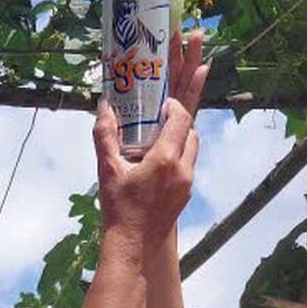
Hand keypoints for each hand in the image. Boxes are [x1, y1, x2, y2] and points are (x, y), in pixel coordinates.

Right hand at [93, 29, 209, 252]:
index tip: (161, 95)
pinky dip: (179, 145)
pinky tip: (164, 144)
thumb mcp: (107, 170)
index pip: (179, 117)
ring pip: (192, 142)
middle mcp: (182, 167)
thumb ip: (105, 135)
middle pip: (193, 123)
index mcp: (165, 159)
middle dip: (193, 91)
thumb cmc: (119, 210)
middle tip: (203, 59)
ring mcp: (187, 180)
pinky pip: (187, 159)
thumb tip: (104, 104)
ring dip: (182, 126)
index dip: (173, 100)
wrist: (135, 248)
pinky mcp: (185, 191)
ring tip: (170, 111)